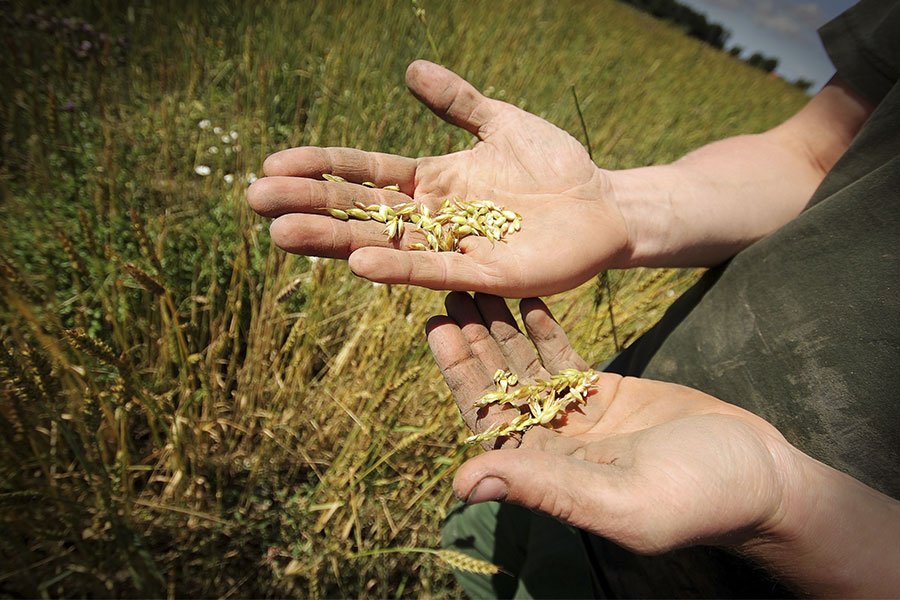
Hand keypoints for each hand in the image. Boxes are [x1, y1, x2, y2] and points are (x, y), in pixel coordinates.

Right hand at [247, 60, 629, 296]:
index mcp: (430, 181)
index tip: (272, 162)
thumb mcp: (500, 122)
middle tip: (253, 198)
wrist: (604, 204)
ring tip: (282, 234)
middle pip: (359, 211)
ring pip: (383, 245)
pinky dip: (397, 269)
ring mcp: (454, 248)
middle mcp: (432, 218)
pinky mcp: (484, 275)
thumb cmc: (555, 165)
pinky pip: (433, 271)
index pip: (363, 173)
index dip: (320, 168)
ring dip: (334, 241)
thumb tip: (410, 69)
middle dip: (308, 204)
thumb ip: (457, 101)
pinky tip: (359, 263)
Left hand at [426, 292, 805, 554]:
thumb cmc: (698, 497)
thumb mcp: (619, 499)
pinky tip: (527, 299)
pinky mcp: (607, 396)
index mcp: (546, 475)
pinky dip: (544, 329)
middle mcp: (553, 447)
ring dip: (502, 329)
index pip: (487, 420)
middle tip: (450, 292)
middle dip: (474, 341)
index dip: (460, 375)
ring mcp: (578, 419)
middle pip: (500, 387)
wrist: (762, 475)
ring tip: (479, 285)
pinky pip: (564, 359)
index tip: (438, 328)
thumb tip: (463, 484)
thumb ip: (544, 489)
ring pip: (528, 368)